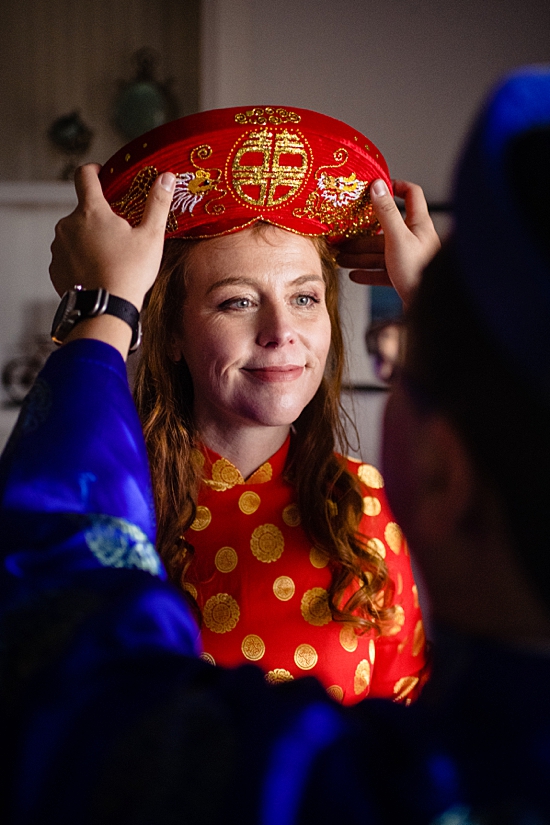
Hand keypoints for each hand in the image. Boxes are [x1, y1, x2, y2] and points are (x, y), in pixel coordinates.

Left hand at [50, 163, 175, 310]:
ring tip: (110, 260)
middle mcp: (68, 224)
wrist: (105, 309)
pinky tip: (98, 273)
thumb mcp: (151, 237)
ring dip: (89, 240)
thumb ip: (158, 203)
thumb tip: (167, 177)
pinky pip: (68, 257)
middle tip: (120, 236)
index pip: (85, 175)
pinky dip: (81, 261)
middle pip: (83, 211)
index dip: (94, 170)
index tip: (101, 173)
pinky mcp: (55, 267)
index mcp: (91, 211)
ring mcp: (59, 246)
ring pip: (75, 235)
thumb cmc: (129, 273)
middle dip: (100, 219)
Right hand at [337, 179, 440, 307]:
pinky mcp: (403, 277)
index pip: (411, 195)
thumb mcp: (397, 237)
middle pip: (384, 230)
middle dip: (361, 233)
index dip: (395, 187)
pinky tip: (354, 275)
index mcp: (418, 224)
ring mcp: (408, 259)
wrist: (428, 307)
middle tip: (343, 234)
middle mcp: (414, 239)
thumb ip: (386, 212)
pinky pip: (381, 272)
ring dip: (358, 255)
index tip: (377, 187)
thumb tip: (377, 186)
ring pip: (379, 253)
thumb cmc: (418, 271)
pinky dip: (367, 273)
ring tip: (340, 257)